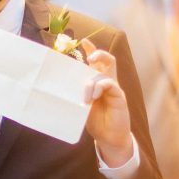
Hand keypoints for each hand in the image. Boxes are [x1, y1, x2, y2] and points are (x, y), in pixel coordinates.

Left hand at [80, 39, 131, 166]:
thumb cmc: (95, 121)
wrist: (109, 137)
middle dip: (98, 53)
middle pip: (108, 60)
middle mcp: (108, 83)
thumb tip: (58, 85)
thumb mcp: (82, 105)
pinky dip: (99, 87)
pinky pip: (110, 84)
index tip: (84, 41)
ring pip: (107, 72)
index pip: (97, 62)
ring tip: (86, 94)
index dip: (91, 50)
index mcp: (98, 83)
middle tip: (89, 56)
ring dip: (93, 79)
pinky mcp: (120, 97)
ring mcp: (115, 89)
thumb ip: (76, 93)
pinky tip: (93, 96)